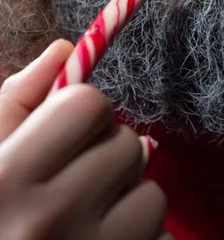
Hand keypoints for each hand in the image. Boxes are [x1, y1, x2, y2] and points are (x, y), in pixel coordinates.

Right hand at [0, 40, 169, 239]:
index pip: (88, 105)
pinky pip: (162, 239)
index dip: (83, 112)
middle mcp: (48, 221)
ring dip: (129, 200)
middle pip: (127, 144)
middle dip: (108, 154)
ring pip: (152, 193)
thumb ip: (16, 101)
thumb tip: (64, 48)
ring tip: (91, 223)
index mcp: (6, 178)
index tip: (70, 132)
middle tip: (78, 182)